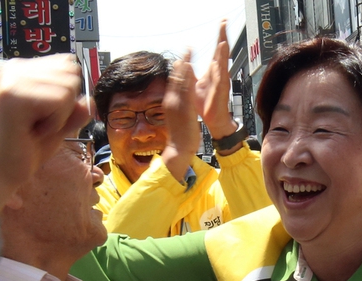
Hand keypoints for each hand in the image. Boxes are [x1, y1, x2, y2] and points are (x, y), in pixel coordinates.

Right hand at [0, 55, 90, 215]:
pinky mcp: (13, 93)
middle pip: (71, 72)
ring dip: (59, 116)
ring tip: (34, 128)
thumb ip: (74, 111)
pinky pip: (60, 100)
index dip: (67, 96)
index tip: (42, 117)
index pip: (68, 64)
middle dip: (65, 105)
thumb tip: (90, 99)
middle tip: (38, 125)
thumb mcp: (57, 127)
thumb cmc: (22, 152)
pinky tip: (32, 131)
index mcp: (23, 70)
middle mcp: (16, 69)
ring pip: (68, 86)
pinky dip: (55, 122)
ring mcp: (13, 79)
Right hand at [161, 51, 201, 181]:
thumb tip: (179, 100)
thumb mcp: (177, 118)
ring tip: (189, 53)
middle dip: (182, 62)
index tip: (183, 58)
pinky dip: (187, 78)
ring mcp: (177, 104)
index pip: (174, 82)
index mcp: (170, 103)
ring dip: (185, 65)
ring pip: (180, 81)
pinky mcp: (183, 108)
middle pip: (176, 78)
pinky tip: (191, 69)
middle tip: (188, 48)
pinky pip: (185, 90)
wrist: (178, 149)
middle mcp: (172, 101)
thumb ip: (178, 107)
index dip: (179, 69)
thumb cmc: (180, 135)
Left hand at [196, 21, 237, 143]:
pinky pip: (221, 79)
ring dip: (223, 52)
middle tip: (224, 23)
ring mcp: (221, 82)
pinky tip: (219, 63)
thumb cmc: (206, 104)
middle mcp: (219, 74)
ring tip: (222, 40)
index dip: (219, 37)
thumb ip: (190, 74)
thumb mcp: (195, 86)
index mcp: (213, 72)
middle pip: (222, 52)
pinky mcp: (221, 92)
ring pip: (223, 64)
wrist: (212, 120)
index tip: (222, 23)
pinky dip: (221, 70)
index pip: (217, 51)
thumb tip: (183, 63)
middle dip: (223, 37)